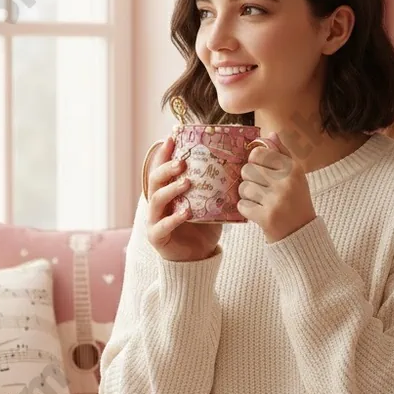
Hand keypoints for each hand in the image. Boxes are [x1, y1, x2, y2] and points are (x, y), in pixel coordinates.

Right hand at [144, 137, 221, 262]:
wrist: (198, 257)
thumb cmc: (204, 227)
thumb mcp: (211, 202)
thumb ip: (216, 186)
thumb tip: (238, 162)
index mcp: (168, 191)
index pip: (162, 167)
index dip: (165, 152)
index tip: (172, 137)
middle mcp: (158, 202)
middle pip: (155, 179)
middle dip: (167, 168)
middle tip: (183, 162)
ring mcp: (155, 219)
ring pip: (156, 199)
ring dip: (171, 189)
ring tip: (187, 183)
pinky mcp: (157, 237)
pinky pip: (162, 226)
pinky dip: (174, 218)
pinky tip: (186, 212)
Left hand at [237, 133, 316, 243]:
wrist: (302, 233)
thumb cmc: (296, 200)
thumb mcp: (295, 175)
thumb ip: (282, 153)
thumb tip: (270, 134)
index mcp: (292, 169)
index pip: (259, 153)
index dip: (254, 160)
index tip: (260, 169)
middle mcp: (285, 182)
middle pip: (247, 169)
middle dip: (249, 179)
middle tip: (260, 187)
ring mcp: (276, 200)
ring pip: (243, 187)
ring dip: (247, 195)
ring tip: (259, 200)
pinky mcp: (266, 217)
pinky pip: (242, 205)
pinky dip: (246, 209)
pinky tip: (258, 211)